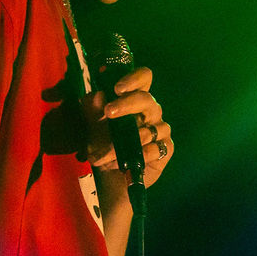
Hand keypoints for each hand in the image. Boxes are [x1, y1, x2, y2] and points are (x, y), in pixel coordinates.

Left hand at [85, 64, 173, 187]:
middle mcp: (150, 113)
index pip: (144, 78)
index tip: (117, 88)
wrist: (110, 178)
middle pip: (147, 99)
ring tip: (105, 154)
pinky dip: (142, 153)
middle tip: (108, 112)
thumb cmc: (103, 147)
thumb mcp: (91, 129)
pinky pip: (157, 148)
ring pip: (149, 129)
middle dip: (127, 104)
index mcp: (134, 100)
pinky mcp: (165, 150)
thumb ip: (92, 111)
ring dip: (126, 141)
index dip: (135, 78)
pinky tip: (127, 160)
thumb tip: (95, 95)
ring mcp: (160, 131)